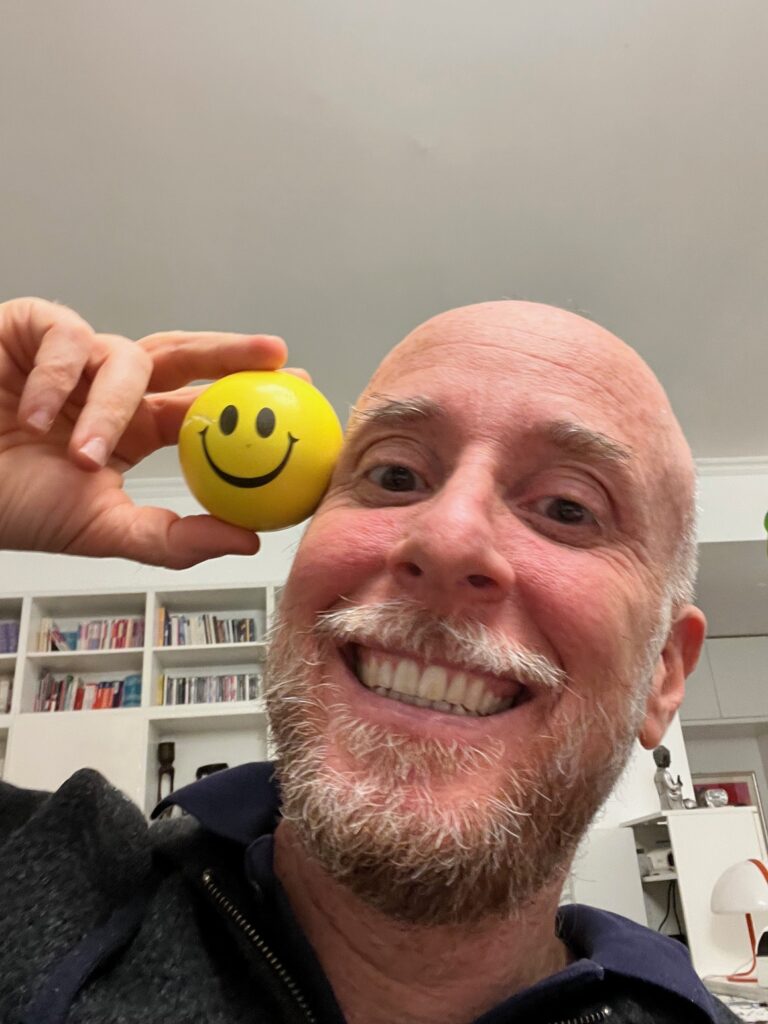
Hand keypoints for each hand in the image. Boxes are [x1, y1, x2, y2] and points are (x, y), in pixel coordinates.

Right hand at [0, 297, 295, 567]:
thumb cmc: (11, 504)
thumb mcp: (100, 529)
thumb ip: (173, 538)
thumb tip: (251, 540)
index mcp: (132, 428)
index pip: (199, 406)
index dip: (247, 398)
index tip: (298, 395)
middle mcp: (110, 388)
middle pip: (182, 357)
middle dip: (227, 353)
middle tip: (273, 356)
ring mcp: (72, 357)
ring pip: (122, 356)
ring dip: (108, 406)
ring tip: (80, 454)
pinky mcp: (30, 330)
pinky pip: (64, 339)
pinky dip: (57, 378)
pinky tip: (38, 414)